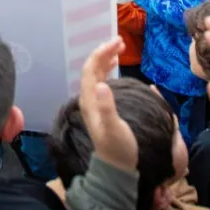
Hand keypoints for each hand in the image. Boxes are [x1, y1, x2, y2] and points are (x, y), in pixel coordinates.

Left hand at [78, 37, 137, 171]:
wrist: (116, 167)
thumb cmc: (118, 148)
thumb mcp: (114, 129)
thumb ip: (108, 108)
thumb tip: (102, 84)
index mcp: (90, 101)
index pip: (90, 69)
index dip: (101, 54)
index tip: (116, 44)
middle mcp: (89, 99)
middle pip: (92, 69)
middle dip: (104, 53)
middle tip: (120, 42)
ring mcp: (94, 103)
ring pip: (96, 74)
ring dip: (105, 59)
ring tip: (119, 49)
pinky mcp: (101, 107)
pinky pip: (101, 81)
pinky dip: (107, 69)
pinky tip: (115, 67)